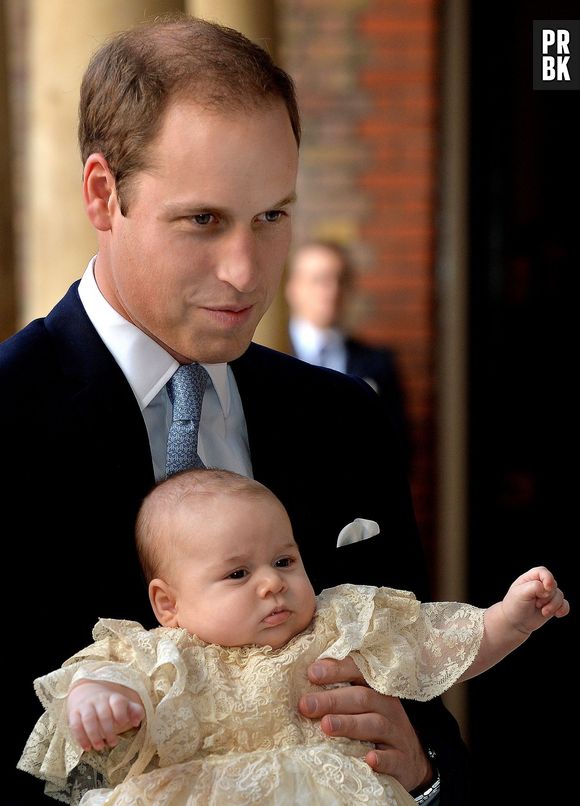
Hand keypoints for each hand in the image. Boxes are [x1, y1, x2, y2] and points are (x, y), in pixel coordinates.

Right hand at [67, 680, 144, 751]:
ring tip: (99, 747)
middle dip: (109, 731)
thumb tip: (136, 721)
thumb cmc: (109, 704)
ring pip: (89, 719)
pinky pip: (75, 725)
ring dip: (94, 735)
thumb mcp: (124, 705)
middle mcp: (99, 700)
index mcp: (113, 698)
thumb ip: (135, 711)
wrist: (86, 692)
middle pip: (104, 714)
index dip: (121, 713)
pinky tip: (86, 747)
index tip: (123, 724)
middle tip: (113, 743)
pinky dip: (80, 737)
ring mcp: (86, 706)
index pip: (118, 702)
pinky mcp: (74, 713)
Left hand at [298, 657, 431, 791]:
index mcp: (375, 688)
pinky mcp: (403, 761)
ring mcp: (397, 734)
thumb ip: (338, 692)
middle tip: (305, 705)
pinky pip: (394, 759)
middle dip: (332, 700)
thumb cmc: (374, 725)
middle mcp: (388, 707)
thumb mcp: (362, 705)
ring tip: (326, 726)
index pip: (358, 671)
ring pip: (375, 724)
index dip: (336, 670)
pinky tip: (369, 759)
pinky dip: (382, 759)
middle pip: (362, 698)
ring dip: (349, 724)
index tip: (311, 673)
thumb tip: (303, 680)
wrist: (410, 762)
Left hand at [503, 566, 569, 633]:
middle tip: (536, 604)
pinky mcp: (553, 605)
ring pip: (560, 596)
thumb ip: (534, 587)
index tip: (547, 588)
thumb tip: (547, 588)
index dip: (548, 579)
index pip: (543, 572)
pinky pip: (565, 605)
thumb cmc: (515, 605)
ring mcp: (548, 595)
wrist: (515, 623)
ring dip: (553, 606)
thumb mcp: (520, 594)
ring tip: (543, 612)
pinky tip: (557, 614)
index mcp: (531, 577)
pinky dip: (563, 609)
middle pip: (553, 585)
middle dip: (547, 597)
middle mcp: (541, 584)